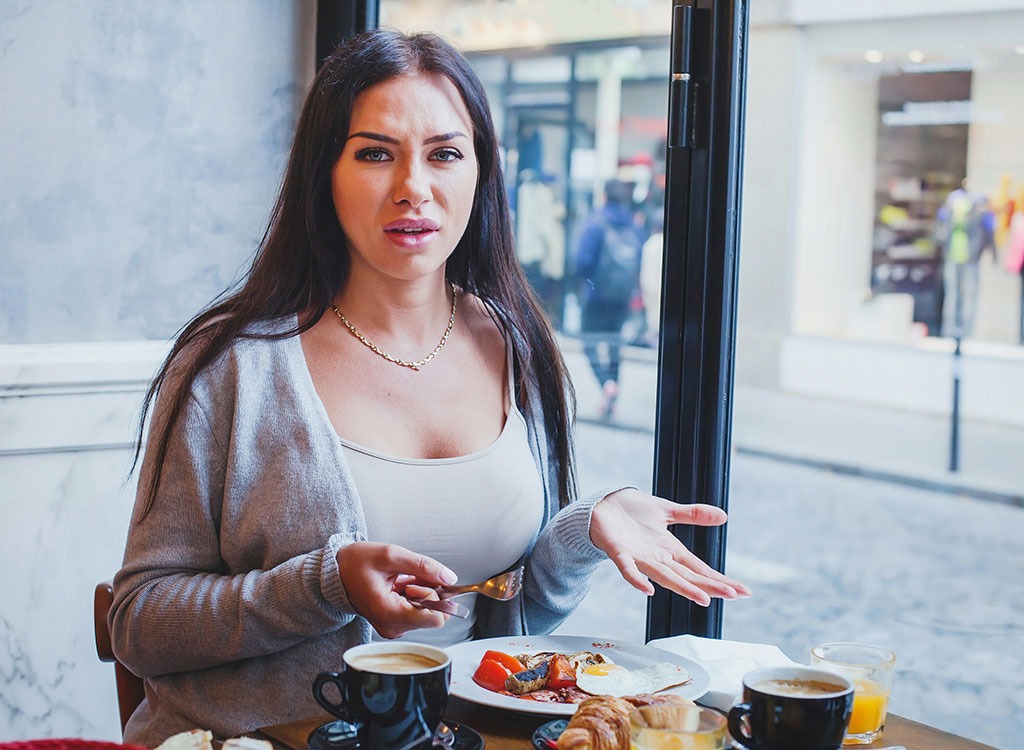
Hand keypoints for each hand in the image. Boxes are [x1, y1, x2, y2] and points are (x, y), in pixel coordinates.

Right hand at [336, 542, 457, 638]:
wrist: (337, 572)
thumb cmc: (356, 563)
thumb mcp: (390, 555)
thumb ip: (423, 566)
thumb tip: (449, 578)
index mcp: (388, 612)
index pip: (435, 619)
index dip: (436, 596)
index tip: (420, 581)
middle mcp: (392, 626)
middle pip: (433, 615)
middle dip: (427, 592)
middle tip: (407, 578)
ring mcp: (392, 627)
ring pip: (427, 612)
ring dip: (420, 592)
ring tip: (399, 580)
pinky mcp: (394, 624)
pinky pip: (417, 612)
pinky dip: (414, 596)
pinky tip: (398, 586)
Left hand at [589, 488, 751, 605]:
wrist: (601, 506)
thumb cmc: (632, 512)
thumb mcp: (667, 510)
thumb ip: (693, 515)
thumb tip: (724, 516)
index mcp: (669, 550)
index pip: (700, 568)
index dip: (720, 579)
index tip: (743, 591)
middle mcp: (657, 558)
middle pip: (687, 575)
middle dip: (710, 585)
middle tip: (733, 595)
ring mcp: (638, 557)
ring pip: (663, 576)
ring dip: (682, 588)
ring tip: (703, 598)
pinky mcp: (618, 551)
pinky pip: (627, 568)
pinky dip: (636, 579)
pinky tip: (648, 589)